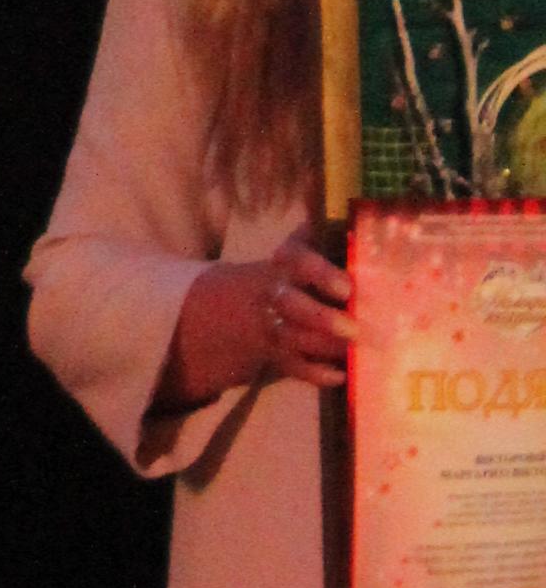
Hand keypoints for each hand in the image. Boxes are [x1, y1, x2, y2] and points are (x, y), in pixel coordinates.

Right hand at [163, 224, 348, 410]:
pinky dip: (316, 373)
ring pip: (294, 338)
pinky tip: (340, 375)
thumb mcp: (292, 252)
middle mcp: (275, 295)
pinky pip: (293, 367)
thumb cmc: (281, 276)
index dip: (320, 273)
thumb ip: (315, 237)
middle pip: (293, 306)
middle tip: (355, 328)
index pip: (297, 262)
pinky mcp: (275, 354)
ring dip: (326, 346)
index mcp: (282, 266)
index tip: (346, 287)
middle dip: (323, 318)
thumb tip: (347, 212)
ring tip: (356, 351)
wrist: (232, 307)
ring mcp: (272, 326)